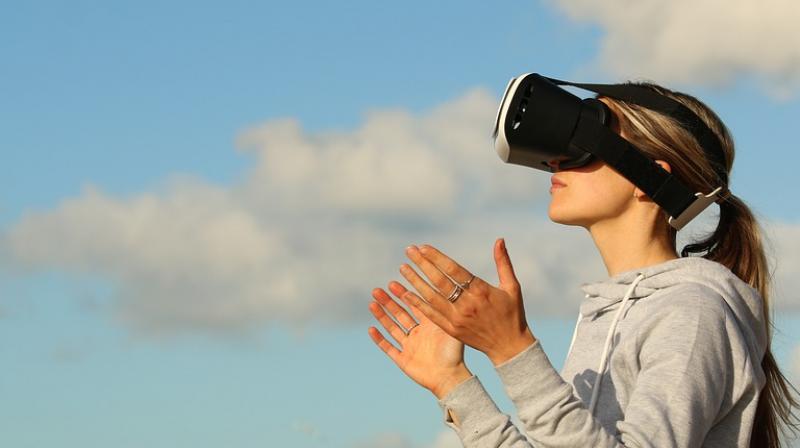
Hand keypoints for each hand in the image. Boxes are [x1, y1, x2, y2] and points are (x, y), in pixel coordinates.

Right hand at [368, 281, 472, 398]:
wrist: (450, 378)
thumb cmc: (455, 354)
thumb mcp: (450, 328)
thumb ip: (444, 311)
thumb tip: (443, 289)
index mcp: (429, 325)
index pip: (414, 305)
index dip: (403, 294)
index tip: (393, 282)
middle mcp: (418, 334)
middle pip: (399, 314)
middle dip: (388, 302)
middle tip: (378, 290)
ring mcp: (409, 346)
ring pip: (392, 328)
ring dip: (381, 316)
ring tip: (372, 303)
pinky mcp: (403, 360)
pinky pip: (388, 348)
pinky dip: (379, 339)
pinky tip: (371, 329)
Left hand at [399, 238, 536, 365]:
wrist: (509, 346)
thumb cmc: (512, 314)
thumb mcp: (512, 287)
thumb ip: (503, 262)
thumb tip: (499, 240)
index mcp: (481, 291)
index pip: (453, 270)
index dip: (436, 257)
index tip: (423, 247)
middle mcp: (467, 304)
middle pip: (439, 281)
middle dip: (422, 264)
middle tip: (409, 251)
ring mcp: (457, 319)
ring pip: (431, 297)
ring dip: (415, 282)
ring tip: (403, 268)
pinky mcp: (452, 330)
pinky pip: (431, 315)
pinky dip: (418, 304)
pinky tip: (406, 294)